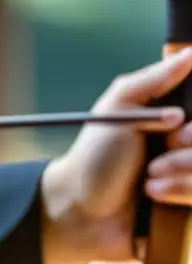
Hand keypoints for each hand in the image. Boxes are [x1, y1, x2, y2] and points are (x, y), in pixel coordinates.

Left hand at [40, 49, 191, 263]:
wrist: (82, 209)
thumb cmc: (95, 155)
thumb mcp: (117, 107)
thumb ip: (153, 80)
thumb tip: (190, 54)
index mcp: (177, 115)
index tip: (179, 125)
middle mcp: (188, 142)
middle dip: (188, 146)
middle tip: (161, 151)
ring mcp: (191, 171)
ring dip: (182, 172)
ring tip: (149, 177)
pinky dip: (181, 191)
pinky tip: (154, 194)